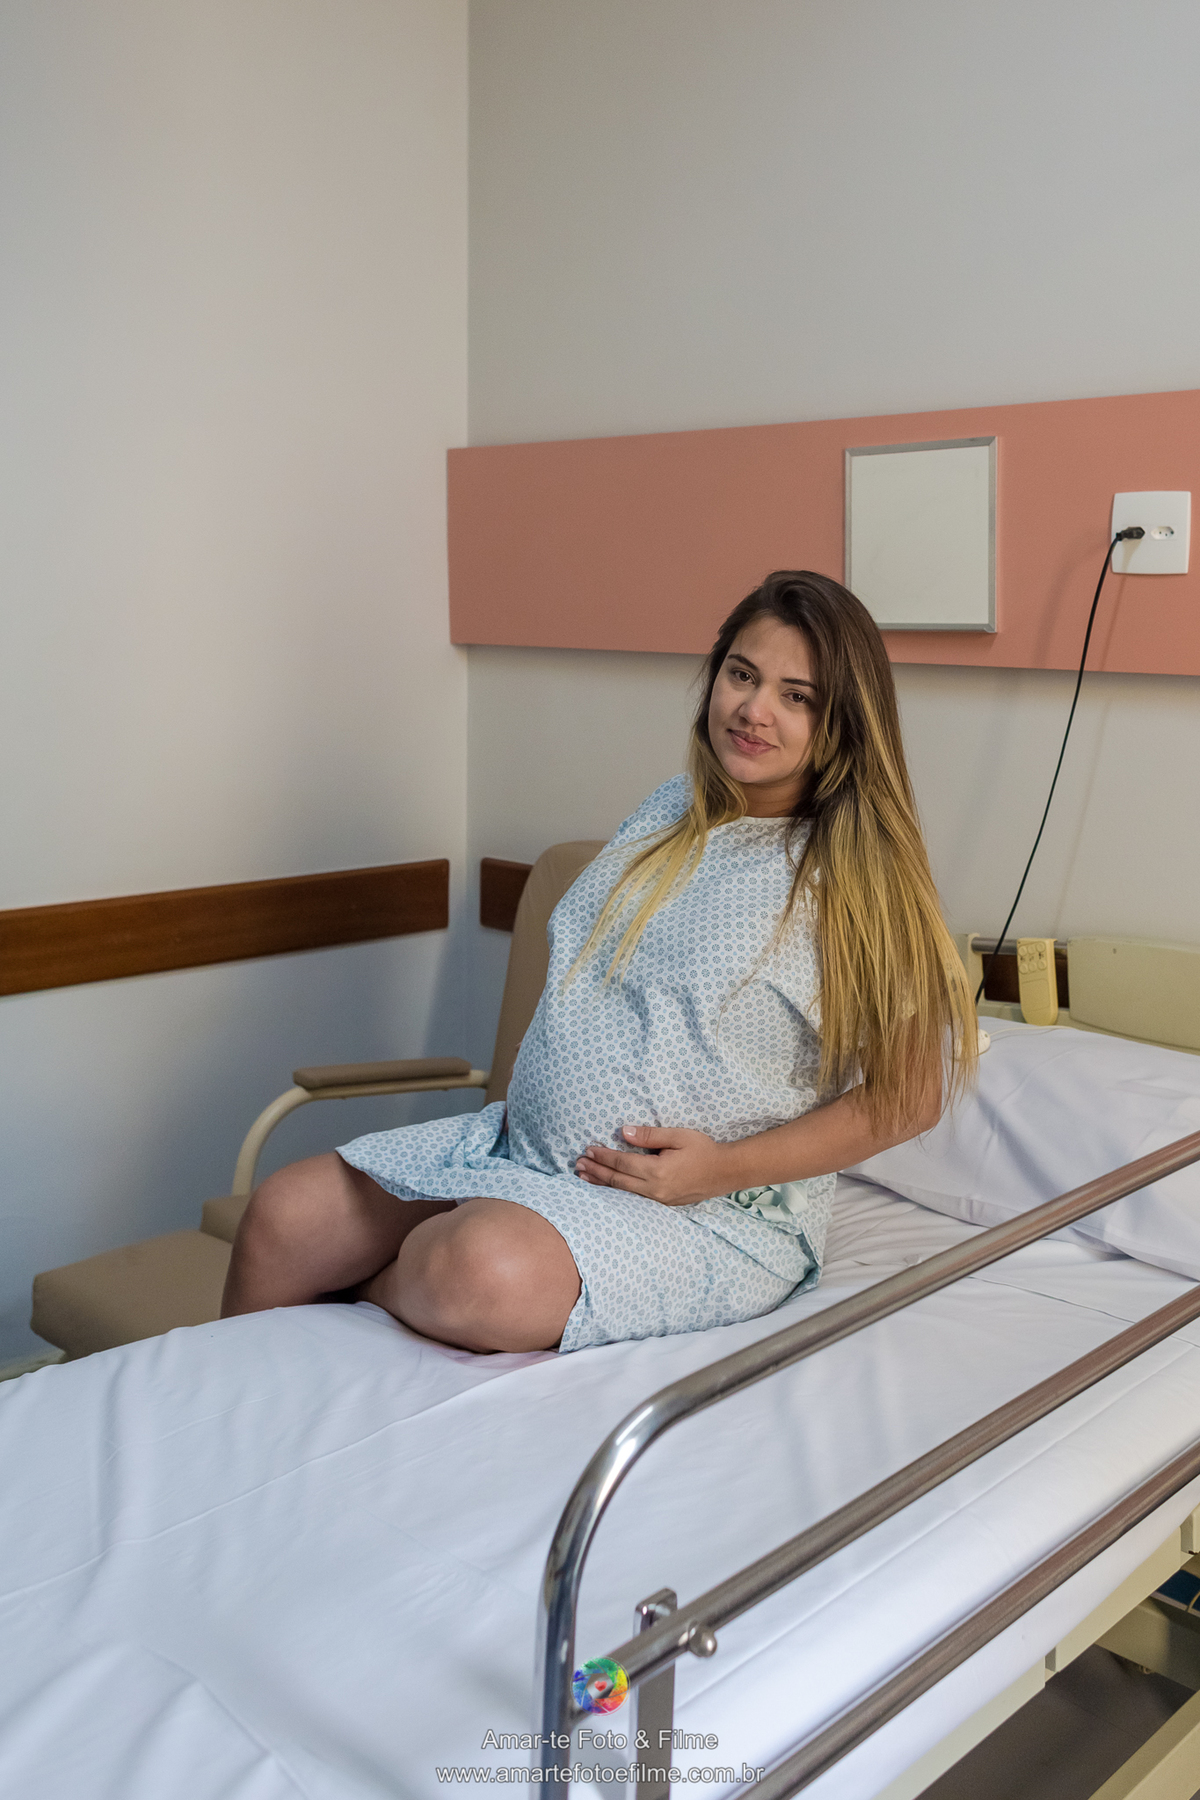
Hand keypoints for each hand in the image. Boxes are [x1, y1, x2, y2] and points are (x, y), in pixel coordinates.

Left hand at [575, 1126, 734, 1205]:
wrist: (725, 1172)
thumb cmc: (703, 1150)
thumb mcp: (677, 1136)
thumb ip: (649, 1135)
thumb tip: (623, 1132)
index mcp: (657, 1170)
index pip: (622, 1162)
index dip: (603, 1156)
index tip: (588, 1150)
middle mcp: (655, 1189)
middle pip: (618, 1180)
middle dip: (596, 1172)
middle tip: (577, 1165)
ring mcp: (659, 1199)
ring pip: (623, 1193)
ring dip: (602, 1184)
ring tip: (584, 1177)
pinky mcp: (663, 1203)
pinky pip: (634, 1198)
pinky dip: (617, 1191)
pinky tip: (609, 1187)